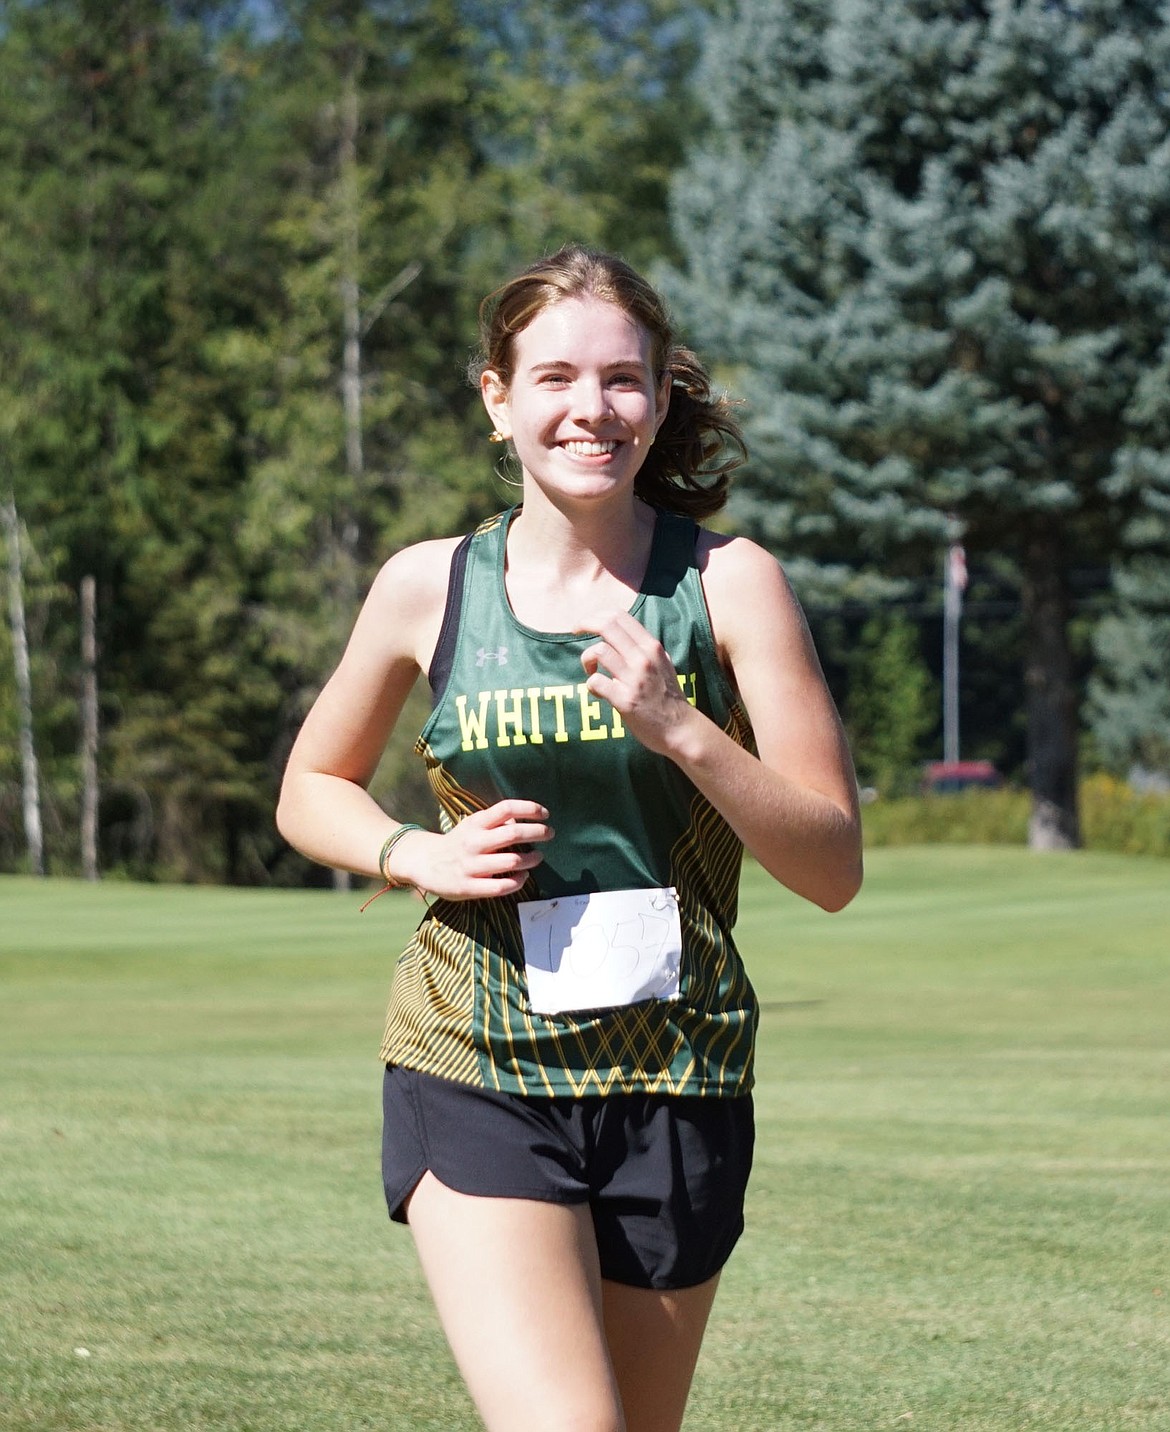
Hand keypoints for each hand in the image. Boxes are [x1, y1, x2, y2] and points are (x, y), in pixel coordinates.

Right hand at [388, 799, 552, 900]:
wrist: (425, 862)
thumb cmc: (458, 842)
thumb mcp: (473, 826)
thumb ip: (496, 822)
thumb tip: (524, 820)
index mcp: (476, 823)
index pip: (506, 808)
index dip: (530, 808)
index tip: (545, 814)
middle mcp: (474, 842)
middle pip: (513, 833)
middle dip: (538, 832)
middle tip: (550, 834)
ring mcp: (471, 865)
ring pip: (511, 861)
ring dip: (531, 859)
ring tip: (538, 857)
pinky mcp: (468, 887)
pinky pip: (500, 887)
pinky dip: (518, 881)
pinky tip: (523, 877)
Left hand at [579, 610, 697, 757]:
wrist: (681, 728)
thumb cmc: (668, 697)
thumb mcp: (663, 664)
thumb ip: (644, 650)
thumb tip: (622, 637)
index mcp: (652, 647)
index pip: (620, 616)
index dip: (597, 615)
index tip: (587, 623)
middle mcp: (643, 658)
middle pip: (607, 626)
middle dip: (584, 624)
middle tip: (574, 631)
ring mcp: (634, 679)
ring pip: (598, 651)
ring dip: (587, 660)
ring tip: (592, 671)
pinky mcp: (625, 700)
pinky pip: (595, 682)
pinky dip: (591, 685)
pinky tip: (598, 693)